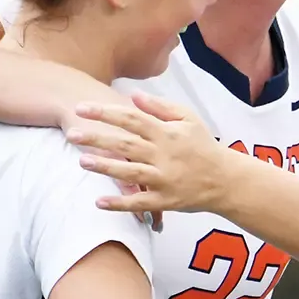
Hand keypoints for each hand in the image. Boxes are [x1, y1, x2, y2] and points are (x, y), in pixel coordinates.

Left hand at [68, 93, 236, 214]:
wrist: (226, 180)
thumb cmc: (203, 146)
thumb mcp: (188, 118)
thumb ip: (160, 107)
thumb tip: (133, 95)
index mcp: (166, 132)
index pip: (131, 118)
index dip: (105, 112)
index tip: (81, 108)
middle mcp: (163, 155)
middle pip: (125, 144)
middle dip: (97, 138)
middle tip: (72, 134)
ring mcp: (164, 179)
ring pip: (130, 173)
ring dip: (105, 168)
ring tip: (81, 162)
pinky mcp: (165, 200)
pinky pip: (140, 203)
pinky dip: (120, 203)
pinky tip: (99, 202)